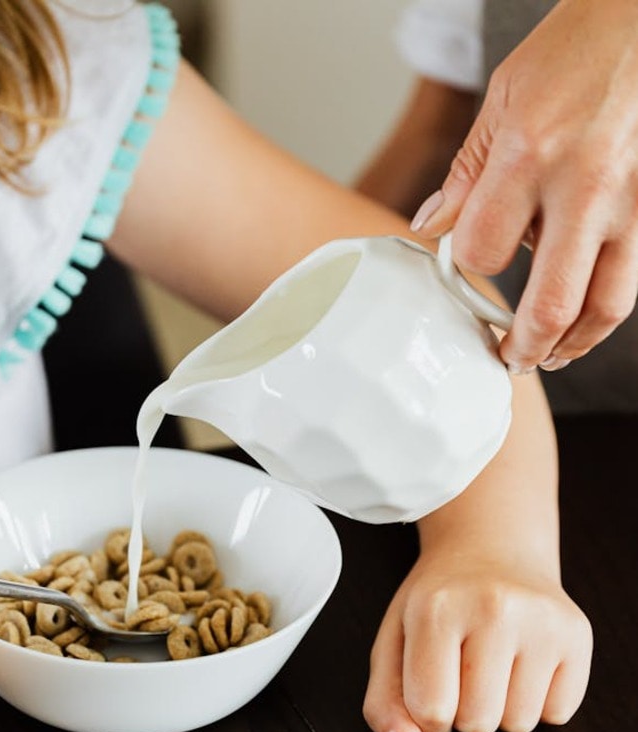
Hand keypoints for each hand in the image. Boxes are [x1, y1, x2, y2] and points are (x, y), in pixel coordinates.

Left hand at [363, 551, 591, 731]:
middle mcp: (494, 609)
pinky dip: (537, 701)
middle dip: (463, 711)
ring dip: (500, 708)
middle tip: (461, 667)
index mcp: (436, 609)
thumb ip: (385, 705)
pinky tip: (521, 662)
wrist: (490, 551)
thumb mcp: (393, 643)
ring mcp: (542, 621)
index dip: (426, 714)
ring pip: (519, 725)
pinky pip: (558, 714)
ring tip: (490, 663)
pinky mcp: (578, 634)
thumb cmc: (436, 603)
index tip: (429, 684)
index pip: (431, 711)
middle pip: (477, 723)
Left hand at [411, 0, 637, 371]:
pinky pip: (628, 281)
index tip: (457, 271)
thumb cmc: (572, 53)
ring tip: (546, 356)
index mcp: (530, 159)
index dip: (463, 271)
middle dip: (523, 346)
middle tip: (506, 360)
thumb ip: (466, 175)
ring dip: (572, 345)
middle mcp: (584, 190)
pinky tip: (580, 324)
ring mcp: (628, 204)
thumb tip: (432, 228)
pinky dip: (601, 313)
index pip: (482, 252)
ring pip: (605, 305)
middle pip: (552, 302)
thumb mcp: (500, 101)